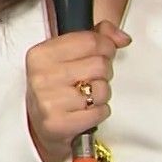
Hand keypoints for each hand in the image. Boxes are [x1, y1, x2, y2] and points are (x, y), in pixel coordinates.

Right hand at [25, 21, 131, 161]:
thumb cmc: (57, 86)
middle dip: (104, 73)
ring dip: (101, 95)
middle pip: (99, 65)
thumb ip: (96, 36)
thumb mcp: (68, 55)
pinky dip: (99, 112)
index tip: (105, 53)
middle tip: (92, 79)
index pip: (90, 41)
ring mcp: (48, 101)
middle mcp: (41, 76)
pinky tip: (86, 111)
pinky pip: (100, 112)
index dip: (107, 47)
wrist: (40, 125)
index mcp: (41, 54)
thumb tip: (122, 37)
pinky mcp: (58, 124)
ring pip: (101, 90)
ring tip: (87, 97)